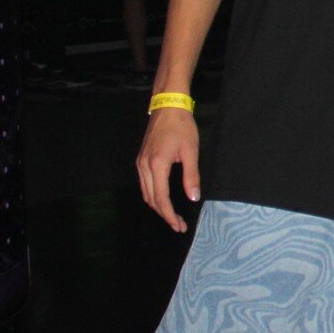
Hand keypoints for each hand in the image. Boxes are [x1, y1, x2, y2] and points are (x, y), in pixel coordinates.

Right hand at [137, 108, 199, 233]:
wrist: (167, 106)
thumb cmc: (181, 126)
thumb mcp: (191, 151)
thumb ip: (191, 176)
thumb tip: (193, 197)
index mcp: (157, 165)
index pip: (161, 198)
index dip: (170, 215)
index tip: (179, 225)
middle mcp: (144, 166)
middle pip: (151, 199)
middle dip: (164, 214)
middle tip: (179, 225)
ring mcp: (140, 163)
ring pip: (146, 193)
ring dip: (158, 206)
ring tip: (173, 216)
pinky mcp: (141, 160)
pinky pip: (145, 184)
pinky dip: (153, 196)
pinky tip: (164, 200)